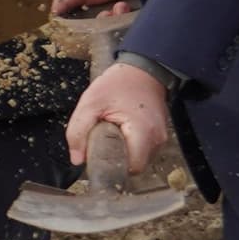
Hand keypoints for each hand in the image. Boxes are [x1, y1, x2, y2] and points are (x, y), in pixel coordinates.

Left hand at [70, 57, 174, 184]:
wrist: (142, 71)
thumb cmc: (117, 84)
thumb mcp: (89, 103)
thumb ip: (78, 132)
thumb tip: (77, 160)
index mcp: (142, 132)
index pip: (131, 168)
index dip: (112, 165)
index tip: (98, 154)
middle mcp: (157, 139)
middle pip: (135, 166)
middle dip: (116, 158)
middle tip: (103, 140)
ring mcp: (161, 138)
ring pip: (139, 159)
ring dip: (123, 152)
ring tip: (113, 132)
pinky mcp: (159, 136)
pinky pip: (142, 151)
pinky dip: (130, 146)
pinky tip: (122, 132)